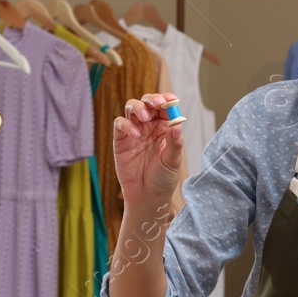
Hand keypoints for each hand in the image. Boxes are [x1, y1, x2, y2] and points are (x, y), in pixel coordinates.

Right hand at [113, 93, 183, 209]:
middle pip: (147, 103)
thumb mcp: (173, 161)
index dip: (167, 100)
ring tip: (145, 117)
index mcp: (164, 127)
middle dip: (151, 99)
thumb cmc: (163, 178)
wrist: (147, 196)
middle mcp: (149, 126)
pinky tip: (135, 135)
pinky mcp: (121, 139)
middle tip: (157, 104)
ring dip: (138, 107)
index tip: (171, 99)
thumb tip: (177, 124)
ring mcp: (134, 131)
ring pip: (132, 108)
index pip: (165, 107)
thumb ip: (174, 142)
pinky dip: (126, 124)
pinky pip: (120, 123)